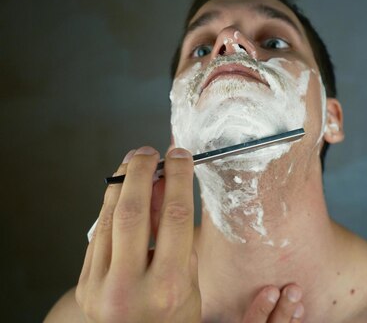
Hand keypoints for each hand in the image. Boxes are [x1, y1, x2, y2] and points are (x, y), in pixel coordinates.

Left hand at [76, 147, 199, 321]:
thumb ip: (182, 240)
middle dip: (141, 172)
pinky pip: (98, 234)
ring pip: (108, 218)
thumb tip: (168, 190)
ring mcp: (101, 286)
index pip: (174, 218)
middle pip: (133, 212)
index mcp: (168, 288)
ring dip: (121, 183)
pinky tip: (121, 191)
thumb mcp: (192, 287)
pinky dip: (111, 206)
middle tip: (150, 152)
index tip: (180, 157)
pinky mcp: (84, 284)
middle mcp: (130, 286)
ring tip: (134, 163)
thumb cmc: (172, 321)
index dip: (178, 179)